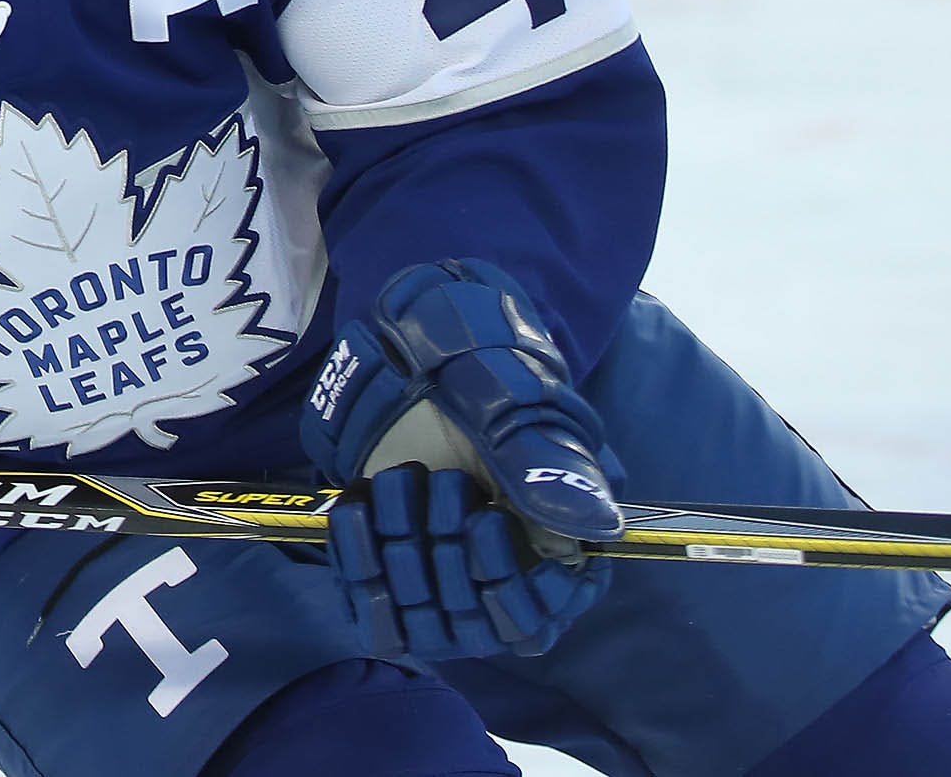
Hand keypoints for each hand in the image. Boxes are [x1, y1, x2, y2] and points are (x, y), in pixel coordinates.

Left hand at [301, 260, 621, 659]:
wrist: (408, 333)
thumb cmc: (476, 357)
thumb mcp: (510, 395)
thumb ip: (546, 460)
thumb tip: (596, 527)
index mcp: (554, 529)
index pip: (544, 612)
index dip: (521, 595)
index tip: (493, 526)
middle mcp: (500, 556)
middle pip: (481, 618)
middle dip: (456, 557)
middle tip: (445, 483)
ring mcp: (443, 555)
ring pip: (429, 615)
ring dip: (407, 559)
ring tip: (401, 479)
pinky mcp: (392, 549)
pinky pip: (375, 599)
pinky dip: (358, 564)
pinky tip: (353, 509)